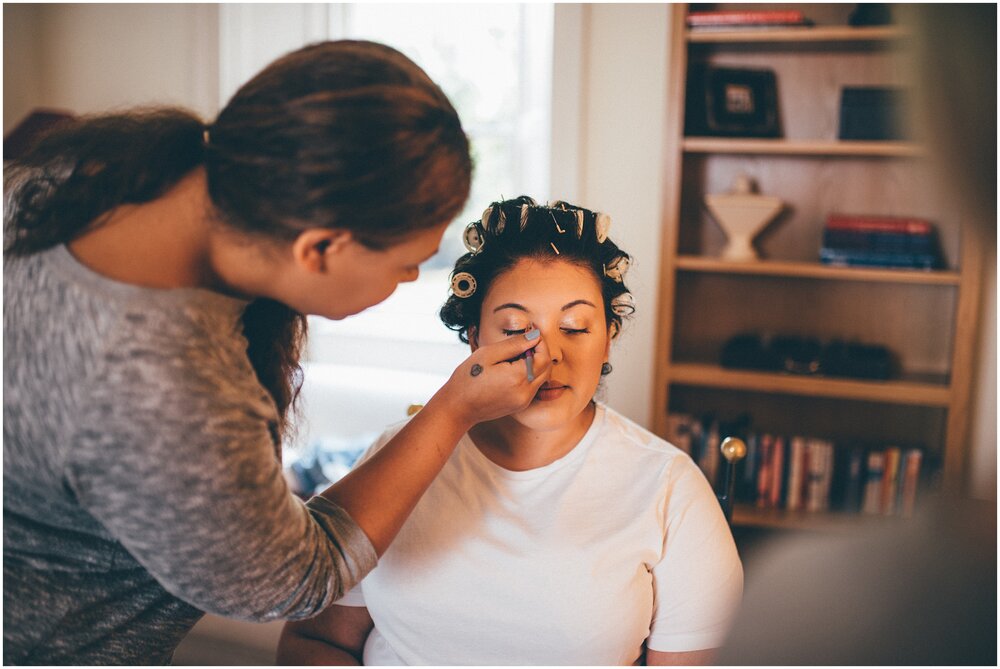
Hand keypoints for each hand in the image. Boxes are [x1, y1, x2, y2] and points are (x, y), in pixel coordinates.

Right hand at [435, 330, 550, 427]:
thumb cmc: (467, 378)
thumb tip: (534, 336)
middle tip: (526, 341)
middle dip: (540, 352)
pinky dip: (530, 375)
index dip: (540, 343)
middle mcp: (525, 392)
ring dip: (536, 363)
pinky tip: (513, 368)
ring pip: (542, 378)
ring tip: (517, 355)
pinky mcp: (520, 405)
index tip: (532, 332)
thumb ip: (514, 344)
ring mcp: (523, 401)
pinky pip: (533, 387)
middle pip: (546, 368)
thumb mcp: (488, 354)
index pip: (543, 356)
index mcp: (517, 378)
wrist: (458, 407)